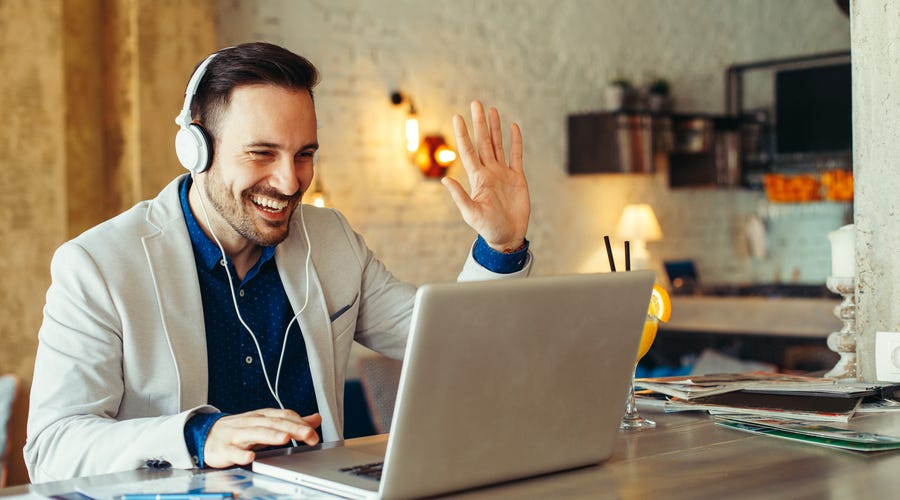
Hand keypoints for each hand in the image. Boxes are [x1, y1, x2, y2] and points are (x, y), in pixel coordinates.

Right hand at [202, 409, 321, 467]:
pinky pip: (233, 452)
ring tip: (284, 439)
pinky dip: (241, 454)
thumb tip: (316, 419)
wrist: (207, 435)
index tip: (314, 433)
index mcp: (262, 416)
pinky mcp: (224, 449)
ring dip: (270, 436)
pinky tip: (250, 457)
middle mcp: (251, 423)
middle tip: (308, 435)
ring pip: (255, 434)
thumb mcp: (267, 423)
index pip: (284, 416)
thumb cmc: (241, 430)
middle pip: (273, 424)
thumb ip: (291, 422)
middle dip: (292, 429)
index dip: (300, 423)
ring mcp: (237, 435)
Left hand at [442, 101, 529, 251]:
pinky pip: (516, 155)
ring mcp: (503, 173)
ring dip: (495, 128)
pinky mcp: (517, 178)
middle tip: (476, 103)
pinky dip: (515, 141)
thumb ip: (459, 196)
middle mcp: (489, 172)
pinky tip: (513, 127)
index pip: (469, 151)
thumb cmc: (488, 228)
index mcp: (477, 178)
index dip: (463, 134)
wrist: (507, 236)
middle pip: (484, 142)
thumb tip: (444, 180)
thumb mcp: (471, 213)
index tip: (457, 117)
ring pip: (498, 145)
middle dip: (479, 123)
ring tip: (491, 110)